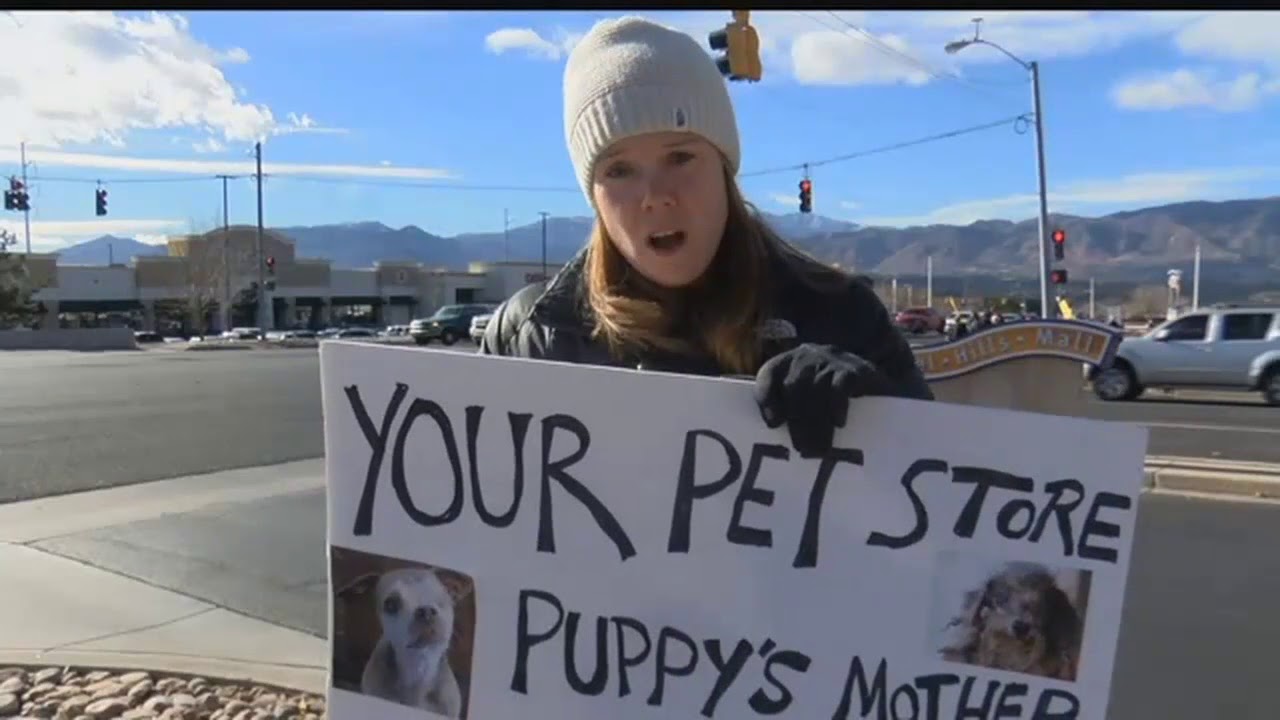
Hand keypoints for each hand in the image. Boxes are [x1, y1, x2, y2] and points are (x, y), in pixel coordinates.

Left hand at [753, 343, 890, 458]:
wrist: (883, 399)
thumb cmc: (836, 409)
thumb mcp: (807, 410)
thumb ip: (788, 414)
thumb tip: (773, 425)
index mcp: (789, 363)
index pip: (770, 372)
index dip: (766, 396)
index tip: (772, 425)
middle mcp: (809, 355)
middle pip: (794, 384)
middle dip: (797, 420)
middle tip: (803, 450)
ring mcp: (833, 359)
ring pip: (817, 386)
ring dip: (816, 421)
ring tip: (820, 448)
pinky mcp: (857, 368)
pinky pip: (841, 384)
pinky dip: (837, 405)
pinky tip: (839, 423)